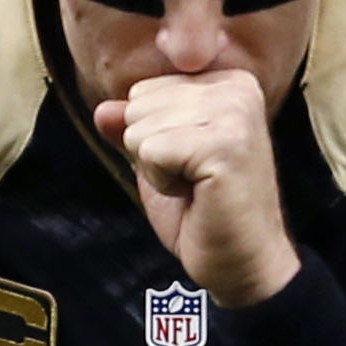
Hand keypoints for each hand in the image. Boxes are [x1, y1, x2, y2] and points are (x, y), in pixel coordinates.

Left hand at [99, 68, 297, 305]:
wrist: (242, 263)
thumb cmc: (206, 213)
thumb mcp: (160, 162)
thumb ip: (133, 128)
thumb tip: (102, 110)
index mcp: (227, 82)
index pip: (144, 90)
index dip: (154, 136)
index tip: (193, 162)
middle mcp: (237, 88)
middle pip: (140, 104)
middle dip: (152, 150)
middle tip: (194, 179)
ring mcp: (235, 113)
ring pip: (141, 128)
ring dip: (157, 169)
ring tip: (196, 186)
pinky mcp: (225, 144)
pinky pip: (151, 151)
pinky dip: (163, 183)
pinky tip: (196, 194)